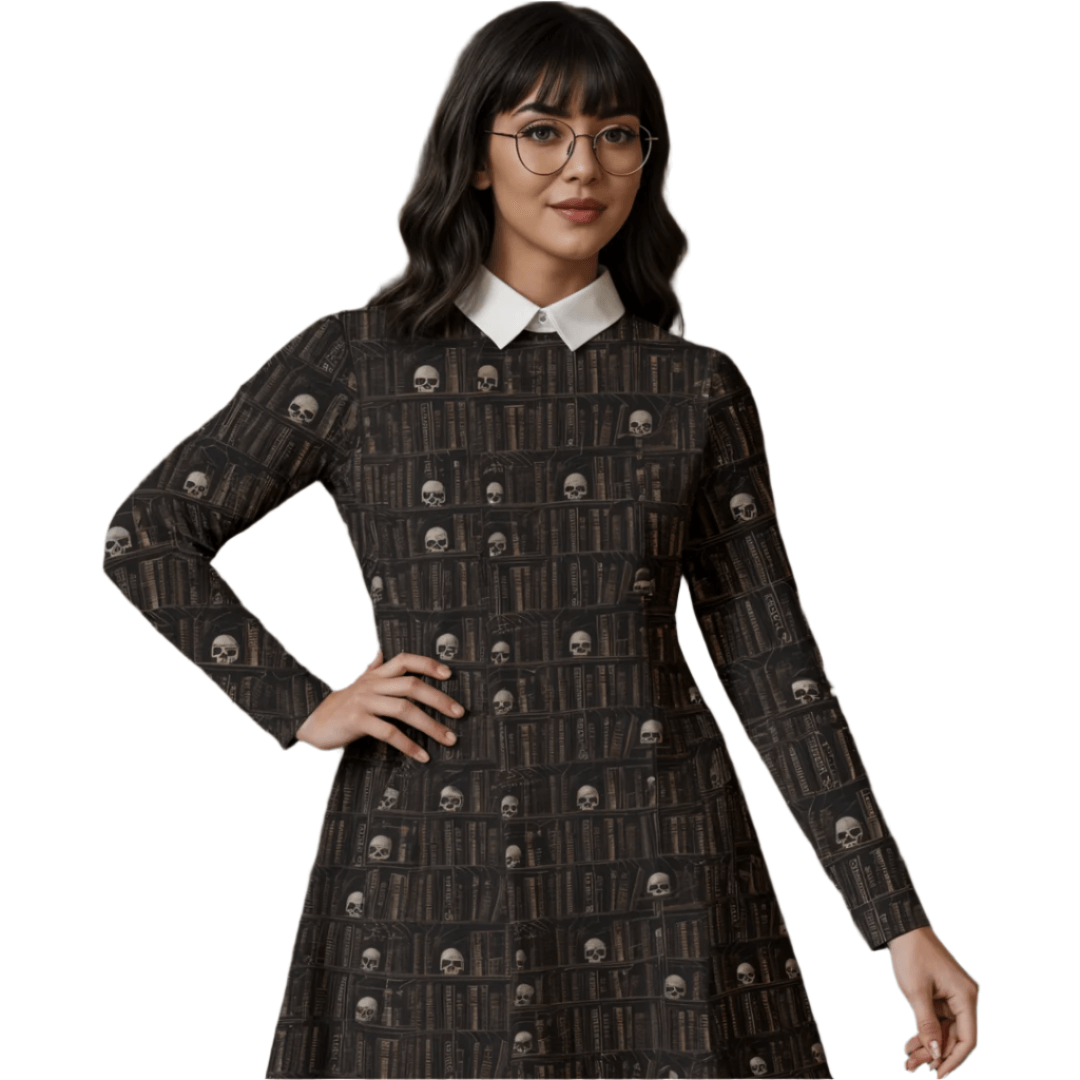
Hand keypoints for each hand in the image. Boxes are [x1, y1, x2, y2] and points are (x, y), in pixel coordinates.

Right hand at [293, 648, 464, 756]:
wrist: (308, 722)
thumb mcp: (356, 685)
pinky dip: (408, 745)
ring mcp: (364, 702)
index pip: (405, 660)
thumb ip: (372, 670)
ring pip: (405, 709)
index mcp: (375, 675)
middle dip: (439, 699)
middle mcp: (372, 685)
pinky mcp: (357, 721)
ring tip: (449, 739)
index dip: (428, 664)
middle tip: (459, 713)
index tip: (450, 674)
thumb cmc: (339, 706)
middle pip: (412, 685)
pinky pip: (388, 732)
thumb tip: (380, 653)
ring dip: (430, 726)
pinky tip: (422, 756)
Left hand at [888, 925, 977, 1076]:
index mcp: (966, 996)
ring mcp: (953, 997)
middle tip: (912, 1067)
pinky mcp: (941, 995)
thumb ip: (927, 1024)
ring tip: (908, 1060)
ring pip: (944, 1031)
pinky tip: (911, 1044)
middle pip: (954, 1037)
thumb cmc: (912, 954)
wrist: (902, 929)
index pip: (967, 1039)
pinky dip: (925, 1032)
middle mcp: (964, 998)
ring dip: (927, 1045)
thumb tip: (935, 1052)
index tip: (937, 1073)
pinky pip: (937, 1020)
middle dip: (934, 1054)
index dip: (953, 1059)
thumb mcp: (916, 992)